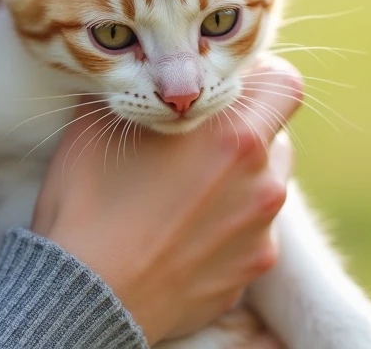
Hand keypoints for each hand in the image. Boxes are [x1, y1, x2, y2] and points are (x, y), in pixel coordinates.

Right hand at [31, 54, 302, 343]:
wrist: (87, 296)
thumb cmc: (88, 204)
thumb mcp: (98, 124)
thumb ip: (138, 89)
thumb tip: (143, 74)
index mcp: (234, 136)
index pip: (283, 84)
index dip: (256, 79)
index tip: (221, 89)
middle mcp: (262, 182)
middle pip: (276, 135)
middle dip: (243, 131)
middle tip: (195, 142)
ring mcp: (261, 231)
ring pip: (266, 185)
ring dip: (238, 179)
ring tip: (186, 192)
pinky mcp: (251, 270)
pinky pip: (250, 232)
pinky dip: (226, 226)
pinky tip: (183, 234)